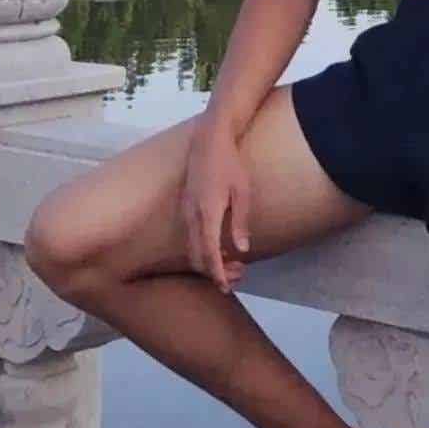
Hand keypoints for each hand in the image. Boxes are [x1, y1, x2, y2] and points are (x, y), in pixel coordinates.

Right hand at [182, 116, 251, 293]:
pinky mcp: (185, 206)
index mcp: (207, 213)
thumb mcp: (243, 192)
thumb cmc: (230, 164)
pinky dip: (202, 247)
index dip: (217, 273)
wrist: (209, 140)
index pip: (209, 253)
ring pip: (191, 247)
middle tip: (234, 278)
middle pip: (197, 256)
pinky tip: (219, 246)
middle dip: (214, 272)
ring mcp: (185, 211)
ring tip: (231, 263)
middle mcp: (192, 215)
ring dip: (208, 260)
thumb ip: (240, 222)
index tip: (225, 287)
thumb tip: (243, 249)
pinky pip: (190, 236)